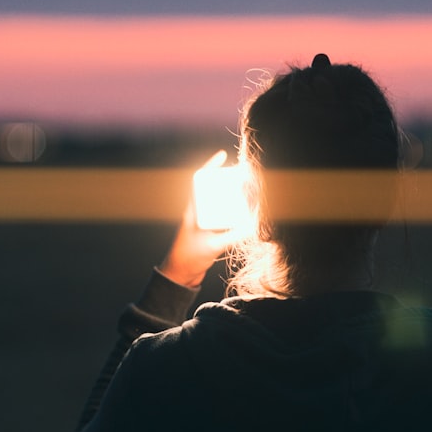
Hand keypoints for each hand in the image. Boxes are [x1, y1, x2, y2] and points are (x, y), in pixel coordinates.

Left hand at [157, 150, 248, 287]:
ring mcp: (203, 224)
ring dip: (232, 199)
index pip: (199, 182)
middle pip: (212, 191)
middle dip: (227, 182)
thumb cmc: (189, 258)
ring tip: (249, 195)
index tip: (222, 156)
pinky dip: (234, 216)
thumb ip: (233, 236)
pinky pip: (223, 220)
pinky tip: (246, 218)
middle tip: (244, 177)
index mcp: (193, 211)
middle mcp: (197, 214)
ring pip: (219, 205)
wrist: (179, 276)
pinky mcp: (208, 235)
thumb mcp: (213, 245)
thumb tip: (253, 226)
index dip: (209, 167)